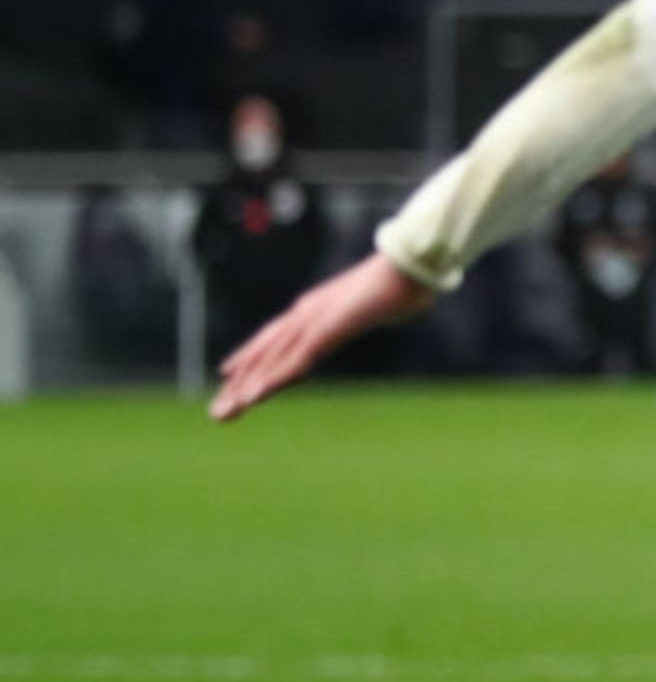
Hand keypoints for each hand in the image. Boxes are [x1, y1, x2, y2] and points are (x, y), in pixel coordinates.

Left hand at [209, 252, 438, 421]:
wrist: (412, 267)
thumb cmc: (407, 281)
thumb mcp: (388, 302)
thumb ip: (383, 307)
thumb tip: (401, 305)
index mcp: (318, 308)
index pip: (275, 336)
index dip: (250, 356)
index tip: (228, 374)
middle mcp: (306, 313)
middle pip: (264, 353)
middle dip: (239, 384)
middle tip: (217, 413)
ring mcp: (313, 320)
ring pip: (271, 360)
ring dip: (246, 390)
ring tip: (224, 414)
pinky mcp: (324, 329)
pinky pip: (294, 360)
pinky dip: (272, 379)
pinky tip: (255, 397)